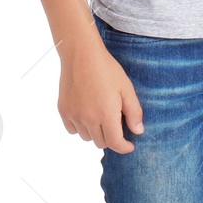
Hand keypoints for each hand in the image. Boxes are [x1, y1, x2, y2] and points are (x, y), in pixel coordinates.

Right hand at [58, 36, 143, 153]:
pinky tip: (88, 113)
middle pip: (101, 142)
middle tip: (117, 124)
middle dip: (111, 138)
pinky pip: (73, 129)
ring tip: (102, 115)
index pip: (115, 143)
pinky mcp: (64, 111)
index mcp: (106, 115)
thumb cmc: (107, 70)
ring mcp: (74, 116)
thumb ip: (134, 112)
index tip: (130, 146)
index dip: (124, 148)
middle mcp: (88, 120)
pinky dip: (81, 127)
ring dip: (96, 132)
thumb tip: (138, 132)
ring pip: (87, 137)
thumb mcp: (126, 88)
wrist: (82, 55)